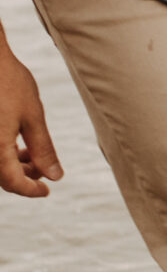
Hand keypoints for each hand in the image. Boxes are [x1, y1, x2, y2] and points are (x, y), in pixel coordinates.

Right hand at [0, 44, 62, 197]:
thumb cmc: (8, 81)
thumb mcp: (33, 116)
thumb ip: (43, 149)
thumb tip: (56, 176)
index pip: (12, 183)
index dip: (31, 190)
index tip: (47, 190)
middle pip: (1, 176)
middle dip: (24, 176)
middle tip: (44, 169)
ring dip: (13, 164)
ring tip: (33, 152)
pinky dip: (3, 150)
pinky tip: (17, 141)